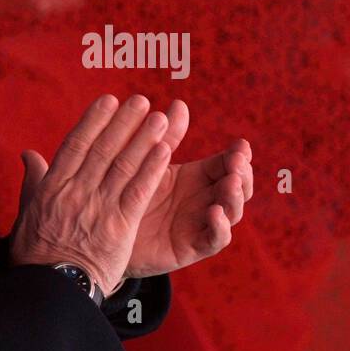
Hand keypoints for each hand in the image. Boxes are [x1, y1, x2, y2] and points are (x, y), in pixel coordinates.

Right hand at [9, 94, 171, 296]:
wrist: (51, 290)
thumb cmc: (36, 256)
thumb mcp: (27, 215)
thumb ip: (33, 182)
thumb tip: (29, 154)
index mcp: (53, 187)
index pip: (75, 145)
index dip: (93, 121)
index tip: (108, 101)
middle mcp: (76, 192)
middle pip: (103, 149)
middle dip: (123, 123)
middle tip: (140, 102)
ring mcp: (98, 208)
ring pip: (124, 165)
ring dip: (143, 139)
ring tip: (159, 118)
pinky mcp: (119, 227)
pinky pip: (138, 191)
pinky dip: (152, 168)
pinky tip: (165, 150)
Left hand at [125, 100, 252, 278]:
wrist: (107, 232)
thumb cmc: (128, 192)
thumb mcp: (149, 162)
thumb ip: (166, 137)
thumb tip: (179, 103)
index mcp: (199, 177)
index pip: (228, 164)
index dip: (239, 155)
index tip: (241, 145)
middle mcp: (206, 199)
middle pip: (238, 186)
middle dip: (242, 173)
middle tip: (237, 162)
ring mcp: (202, 223)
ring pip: (232, 211)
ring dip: (235, 196)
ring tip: (230, 182)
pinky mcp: (193, 247)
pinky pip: (215, 239)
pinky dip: (220, 227)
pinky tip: (215, 212)